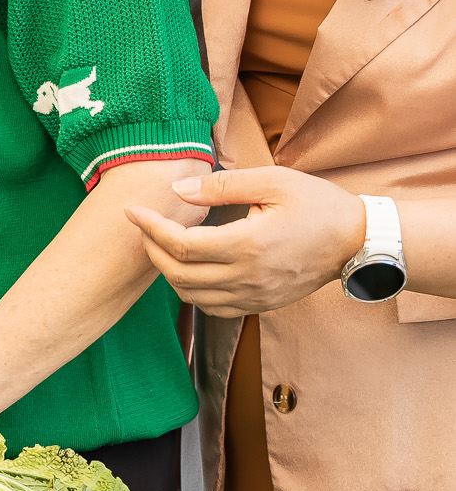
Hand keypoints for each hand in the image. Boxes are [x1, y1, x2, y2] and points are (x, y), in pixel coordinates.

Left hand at [125, 167, 366, 316]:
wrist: (358, 241)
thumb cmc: (318, 205)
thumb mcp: (274, 182)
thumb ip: (222, 186)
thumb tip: (179, 190)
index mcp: (248, 245)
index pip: (180, 244)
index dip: (150, 228)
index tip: (132, 211)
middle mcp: (248, 277)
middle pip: (178, 274)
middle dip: (151, 250)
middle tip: (144, 228)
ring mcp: (255, 296)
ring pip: (191, 296)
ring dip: (169, 272)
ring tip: (161, 246)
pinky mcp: (261, 305)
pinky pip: (213, 308)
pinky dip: (191, 293)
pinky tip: (189, 270)